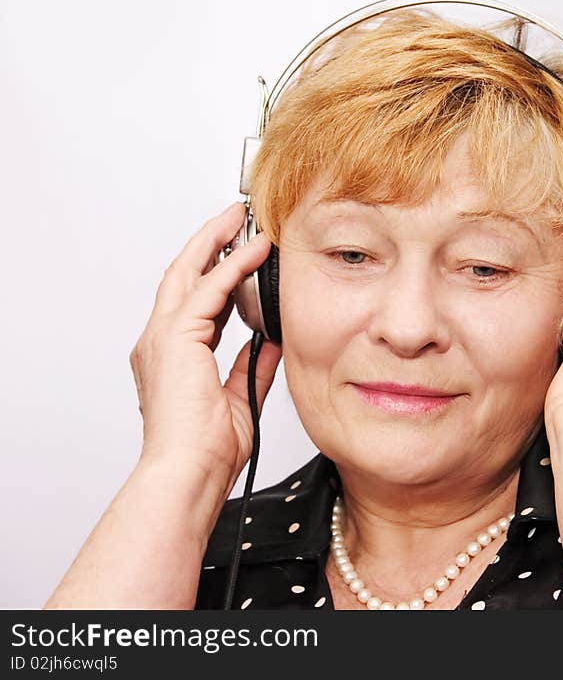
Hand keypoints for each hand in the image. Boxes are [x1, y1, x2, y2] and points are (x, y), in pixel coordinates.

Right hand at [129, 202, 282, 489]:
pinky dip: (232, 266)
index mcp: (172, 358)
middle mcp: (159, 342)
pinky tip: (254, 251)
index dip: (218, 274)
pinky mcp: (176, 338)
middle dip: (210, 243)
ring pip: (189, 272)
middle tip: (236, 219)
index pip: (195, 302)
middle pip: (183, 275)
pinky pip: (208, 289)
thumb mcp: (239, 398)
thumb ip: (253, 366)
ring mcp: (162, 338)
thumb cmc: (206, 451)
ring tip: (243, 220)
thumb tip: (272, 342)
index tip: (241, 255)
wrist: (189, 473)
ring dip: (218, 242)